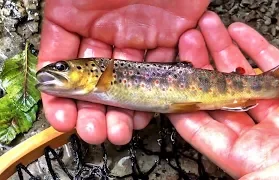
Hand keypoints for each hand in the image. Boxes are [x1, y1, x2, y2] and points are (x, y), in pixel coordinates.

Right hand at [37, 0, 209, 144]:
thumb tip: (48, 62)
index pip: (63, 62)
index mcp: (78, 16)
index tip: (61, 119)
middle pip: (98, 80)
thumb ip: (64, 17)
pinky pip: (163, 71)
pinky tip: (145, 114)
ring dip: (123, 110)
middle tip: (93, 132)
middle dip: (94, 110)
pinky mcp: (172, 39)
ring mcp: (141, 37)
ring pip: (130, 82)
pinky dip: (154, 94)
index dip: (60, 95)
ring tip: (119, 131)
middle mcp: (108, 30)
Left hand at [168, 11, 278, 178]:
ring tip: (209, 29)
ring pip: (243, 76)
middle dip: (202, 66)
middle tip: (188, 41)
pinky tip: (241, 33)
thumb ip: (268, 176)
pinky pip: (273, 67)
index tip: (173, 81)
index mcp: (251, 156)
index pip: (204, 129)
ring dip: (224, 51)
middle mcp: (261, 134)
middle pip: (219, 95)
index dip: (185, 104)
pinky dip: (256, 47)